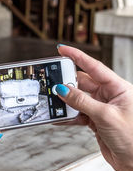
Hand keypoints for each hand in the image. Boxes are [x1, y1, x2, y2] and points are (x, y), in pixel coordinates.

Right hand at [56, 45, 132, 170]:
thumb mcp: (106, 116)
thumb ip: (82, 102)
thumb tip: (63, 89)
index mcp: (119, 88)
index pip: (94, 67)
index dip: (77, 56)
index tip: (62, 50)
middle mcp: (110, 96)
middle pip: (83, 83)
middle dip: (67, 84)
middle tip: (52, 84)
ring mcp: (102, 108)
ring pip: (78, 99)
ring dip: (66, 102)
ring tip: (54, 103)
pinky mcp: (95, 121)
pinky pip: (77, 113)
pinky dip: (67, 116)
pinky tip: (59, 118)